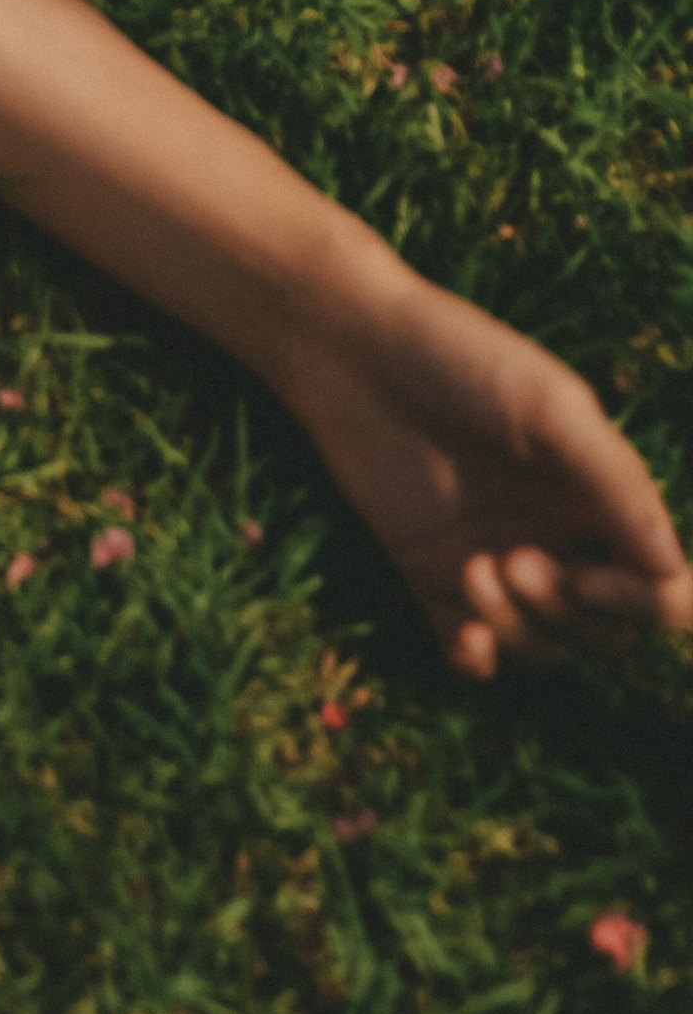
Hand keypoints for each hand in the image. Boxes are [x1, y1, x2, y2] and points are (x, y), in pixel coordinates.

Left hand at [274, 294, 692, 677]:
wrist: (353, 351)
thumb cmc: (459, 360)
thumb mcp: (549, 405)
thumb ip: (614, 481)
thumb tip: (671, 568)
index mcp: (601, 500)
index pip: (661, 587)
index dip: (645, 605)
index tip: (592, 580)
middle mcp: (560, 540)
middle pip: (607, 632)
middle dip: (570, 615)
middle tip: (515, 561)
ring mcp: (497, 565)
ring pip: (544, 648)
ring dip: (521, 632)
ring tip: (474, 570)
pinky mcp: (431, 579)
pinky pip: (473, 653)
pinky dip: (479, 661)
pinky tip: (465, 639)